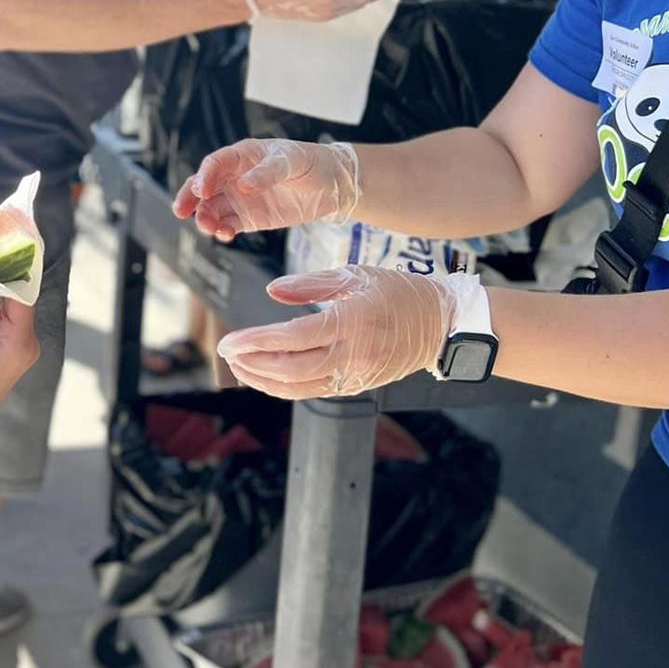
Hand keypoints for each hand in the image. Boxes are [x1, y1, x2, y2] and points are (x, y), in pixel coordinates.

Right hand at [174, 139, 360, 241]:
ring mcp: (241, 199)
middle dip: (190, 198)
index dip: (205, 176)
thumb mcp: (292, 162)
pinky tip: (224, 235)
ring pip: (212, 208)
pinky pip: (228, 225)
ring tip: (209, 228)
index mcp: (243, 155)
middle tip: (181, 211)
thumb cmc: (311, 163)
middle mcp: (236, 176)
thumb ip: (266, 172)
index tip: (201, 190)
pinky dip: (222, 231)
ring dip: (205, 218)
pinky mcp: (249, 218)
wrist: (332, 185)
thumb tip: (242, 185)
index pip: (215, 163)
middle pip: (204, 186)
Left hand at [215, 266, 455, 399]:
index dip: (256, 341)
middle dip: (252, 363)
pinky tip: (266, 377)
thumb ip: (310, 285)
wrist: (442, 325)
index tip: (229, 340)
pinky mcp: (358, 386)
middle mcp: (353, 354)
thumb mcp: (356, 275)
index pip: (292, 338)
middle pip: (290, 368)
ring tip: (238, 366)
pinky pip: (314, 391)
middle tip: (226, 353)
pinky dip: (285, 387)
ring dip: (263, 380)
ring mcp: (356, 375)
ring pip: (299, 387)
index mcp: (352, 321)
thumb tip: (272, 292)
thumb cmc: (400, 292)